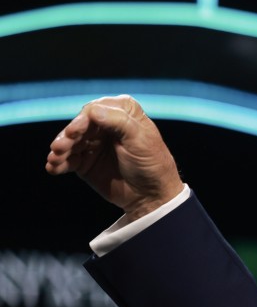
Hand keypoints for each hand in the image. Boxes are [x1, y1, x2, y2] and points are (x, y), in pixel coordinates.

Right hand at [45, 94, 184, 220]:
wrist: (152, 196)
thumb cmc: (152, 164)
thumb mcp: (140, 140)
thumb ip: (119, 122)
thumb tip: (93, 110)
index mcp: (123, 113)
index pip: (95, 110)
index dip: (82, 120)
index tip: (74, 132)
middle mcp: (106, 125)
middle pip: (79, 125)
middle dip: (67, 136)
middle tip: (60, 147)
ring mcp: (94, 143)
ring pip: (70, 142)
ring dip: (60, 149)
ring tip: (55, 159)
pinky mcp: (85, 162)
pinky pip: (68, 159)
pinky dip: (58, 163)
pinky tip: (54, 168)